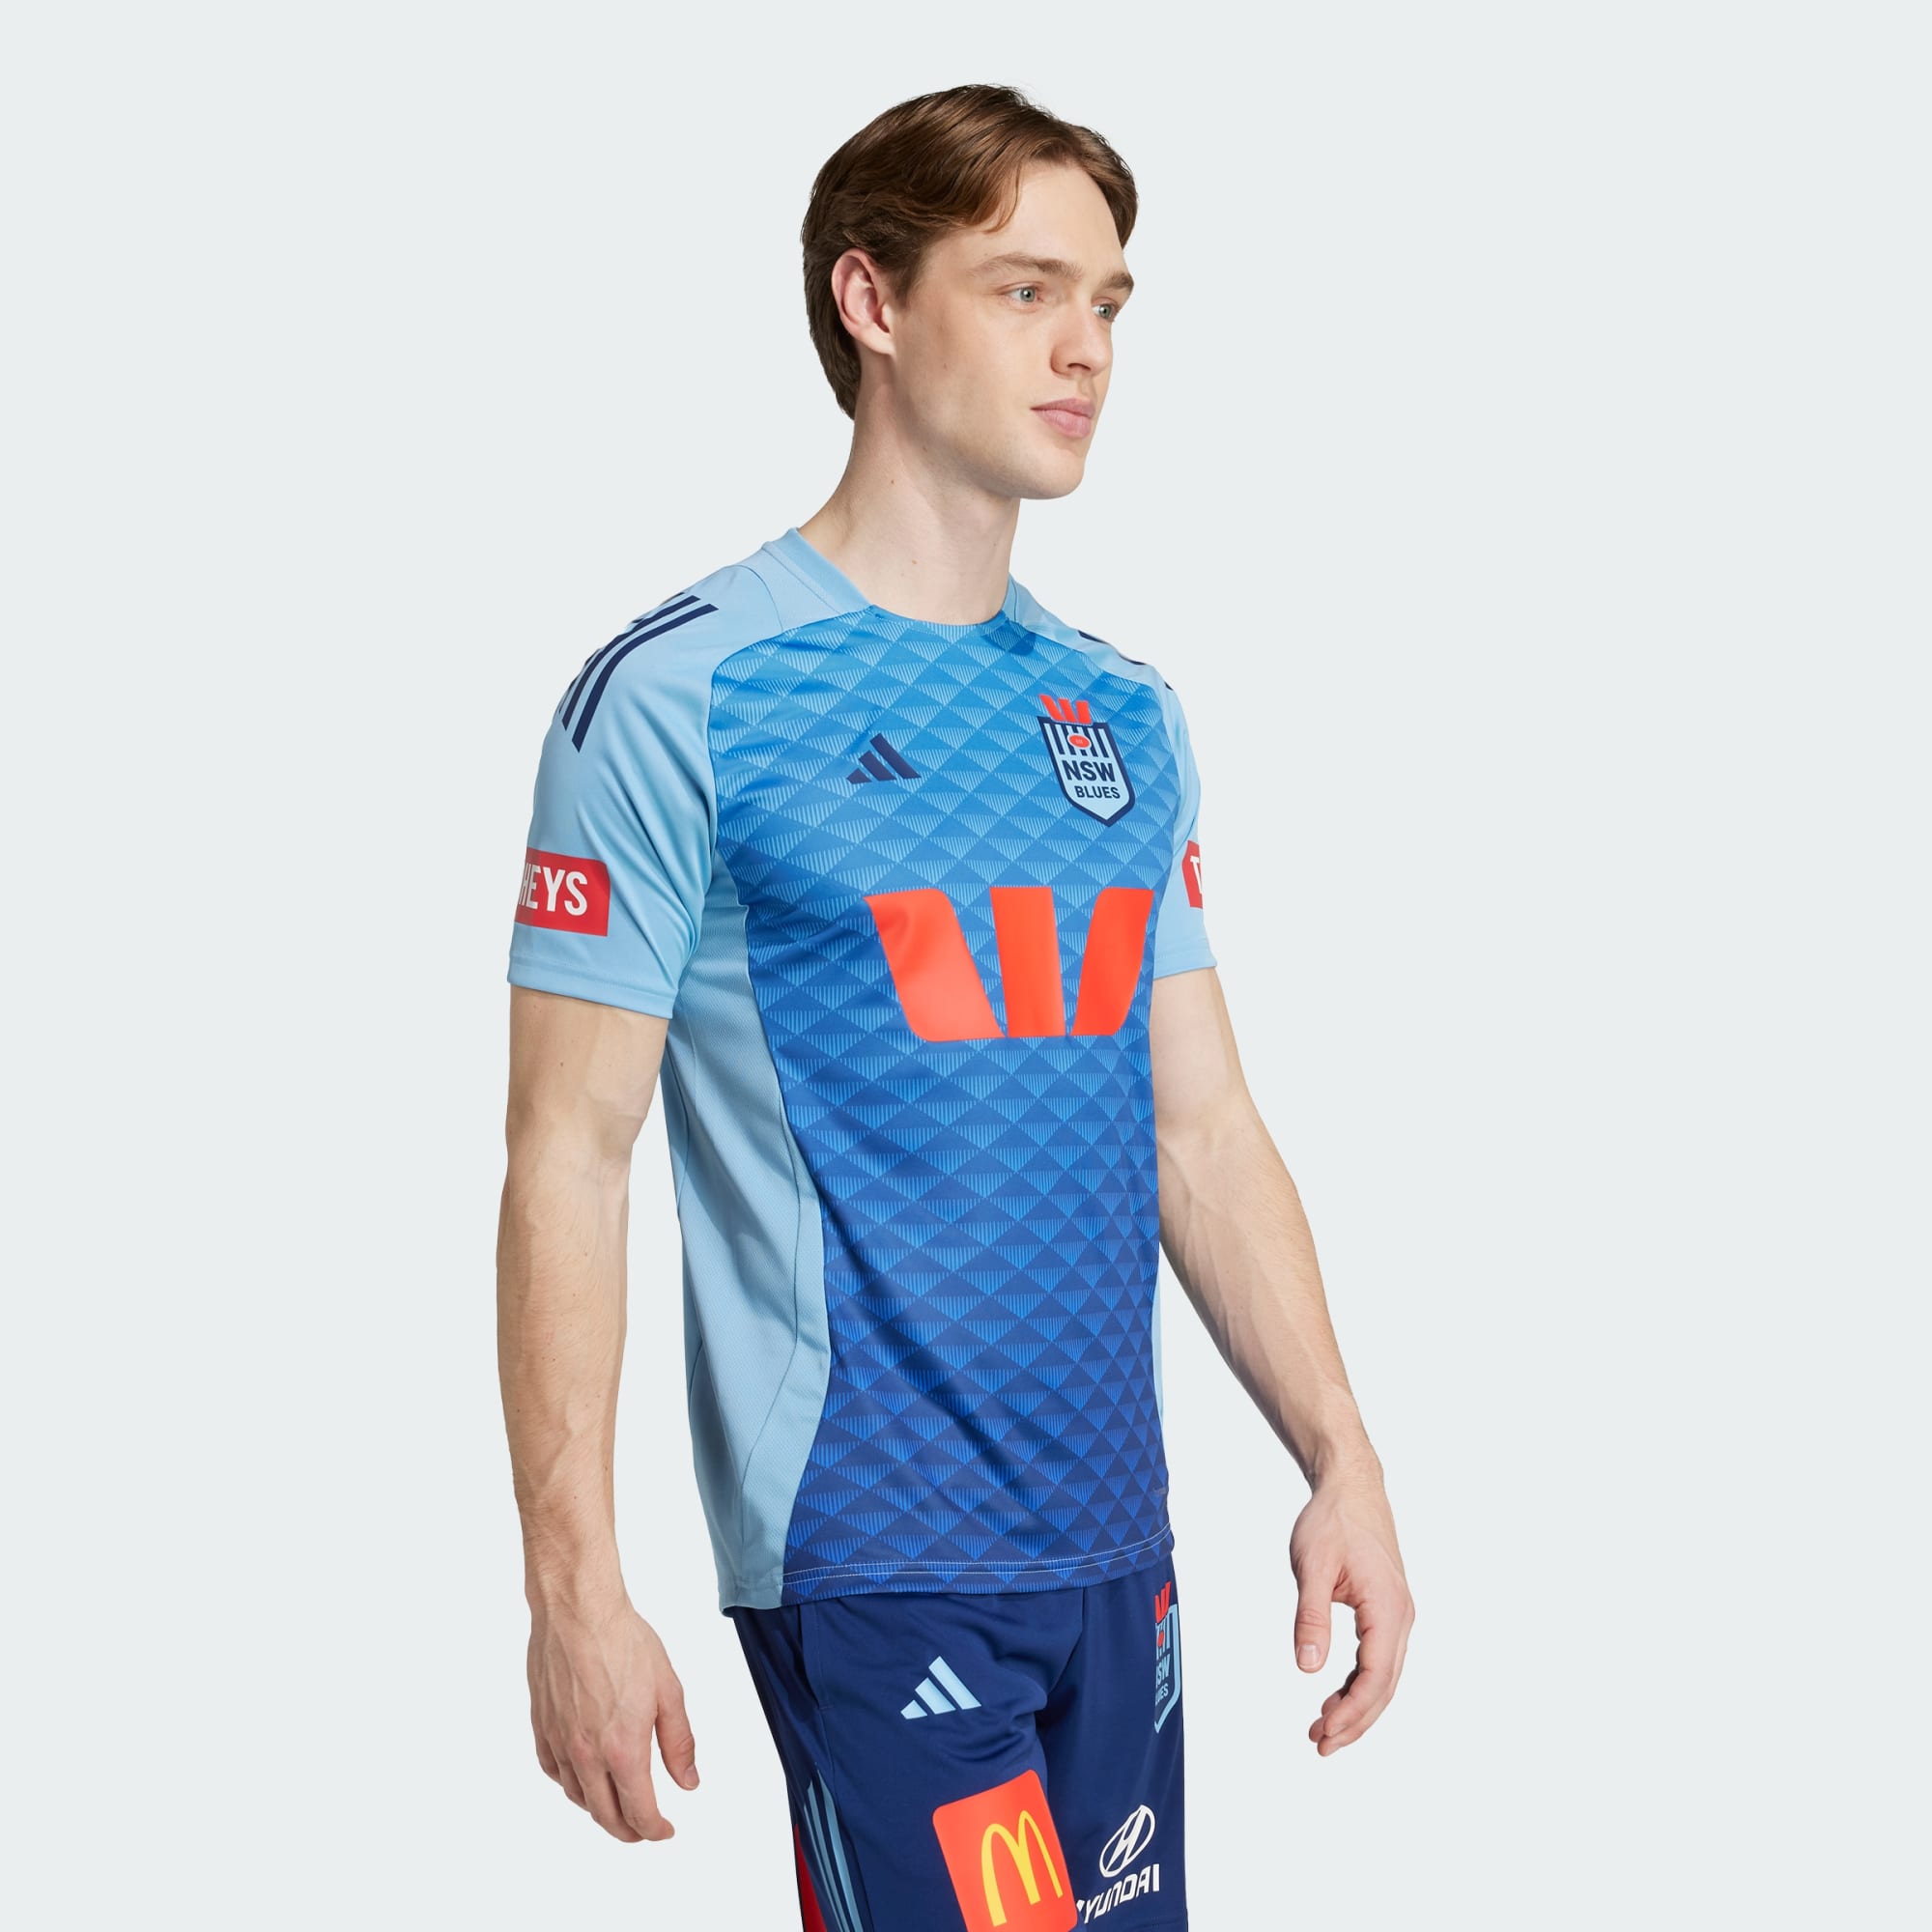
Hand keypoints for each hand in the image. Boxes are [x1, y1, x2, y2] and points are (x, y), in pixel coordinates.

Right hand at [527, 1597, 698, 1839]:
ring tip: (616, 1805)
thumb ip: (679, 1742)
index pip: (639, 1811)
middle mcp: (587, 1754)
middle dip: (628, 1830)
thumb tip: (688, 1781)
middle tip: (643, 1829)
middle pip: (605, 1815)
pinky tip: (581, 1778)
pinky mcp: (541, 1727)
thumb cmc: (622, 1641)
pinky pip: (554, 1771)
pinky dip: (570, 1784)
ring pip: (577, 1797)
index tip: (665, 1831)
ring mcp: (560, 1742)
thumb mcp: (668, 1690)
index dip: (655, 1830)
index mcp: (623, 1749)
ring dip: (599, 1809)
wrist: (578, 1611)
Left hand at [1290, 1470, 1413, 1755]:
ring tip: (1322, 1728)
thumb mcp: (1312, 1565)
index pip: (1375, 1677)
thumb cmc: (1332, 1521)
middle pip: (1384, 1686)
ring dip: (1356, 1706)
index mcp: (1388, 1608)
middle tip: (1320, 1745)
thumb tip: (1308, 1668)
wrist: (1351, 1487)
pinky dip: (1358, 1683)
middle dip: (1355, 1721)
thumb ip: (1310, 1616)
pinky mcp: (1387, 1611)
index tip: (1324, 1734)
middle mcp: (1401, 1617)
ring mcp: (1397, 1615)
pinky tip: (1335, 1696)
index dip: (1352, 1713)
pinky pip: (1378, 1659)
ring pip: (1383, 1676)